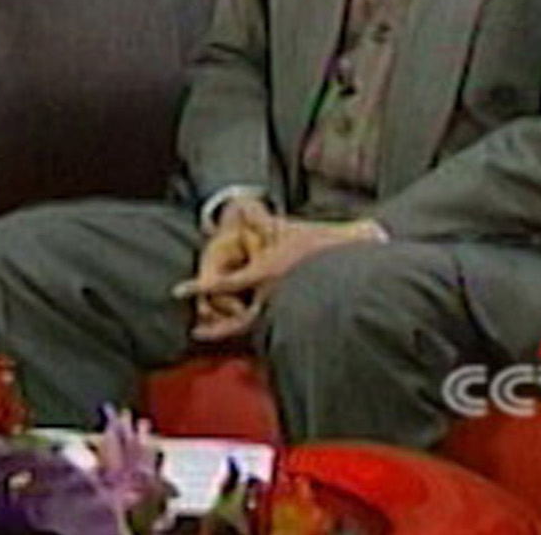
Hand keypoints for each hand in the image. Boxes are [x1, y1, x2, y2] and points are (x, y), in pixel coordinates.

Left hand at [174, 215, 386, 334]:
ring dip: (233, 330)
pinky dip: (256, 332)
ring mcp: (289, 310)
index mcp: (268, 273)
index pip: (226, 283)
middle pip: (239, 320)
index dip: (200, 287)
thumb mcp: (288, 229)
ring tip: (212, 334)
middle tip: (195, 332)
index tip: (180, 291)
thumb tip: (243, 205)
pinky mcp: (301, 317)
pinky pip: (273, 328)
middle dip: (216, 328)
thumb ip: (262, 220)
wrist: (360, 257)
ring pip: (255, 327)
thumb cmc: (323, 242)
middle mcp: (275, 296)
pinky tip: (247, 333)